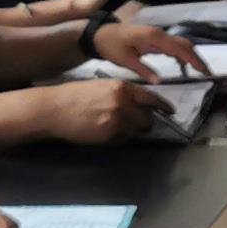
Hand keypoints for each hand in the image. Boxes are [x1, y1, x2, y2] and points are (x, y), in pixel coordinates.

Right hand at [35, 76, 156, 145]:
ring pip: (136, 132)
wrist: (55, 108)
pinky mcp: (108, 134)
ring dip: (131, 132)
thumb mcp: (104, 87)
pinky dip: (118, 139)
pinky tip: (104, 132)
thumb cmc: (77, 95)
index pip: (151, 98)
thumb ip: (124, 94)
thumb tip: (142, 105)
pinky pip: (122, 140)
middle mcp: (123, 102)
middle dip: (145, 124)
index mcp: (123, 87)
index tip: (171, 112)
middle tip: (137, 124)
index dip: (163, 106)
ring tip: (117, 128)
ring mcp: (116, 120)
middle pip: (147, 119)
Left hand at [95, 17, 202, 76]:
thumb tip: (159, 83)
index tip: (204, 71)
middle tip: (206, 73)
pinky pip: (173, 45)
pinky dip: (181, 54)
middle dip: (197, 58)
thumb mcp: (125, 60)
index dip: (194, 60)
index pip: (180, 49)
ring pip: (181, 44)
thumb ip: (143, 70)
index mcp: (154, 38)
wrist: (100, 34)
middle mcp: (159, 34)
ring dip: (191, 56)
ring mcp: (157, 35)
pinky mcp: (155, 38)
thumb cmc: (111, 45)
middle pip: (185, 44)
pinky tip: (182, 66)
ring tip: (198, 71)